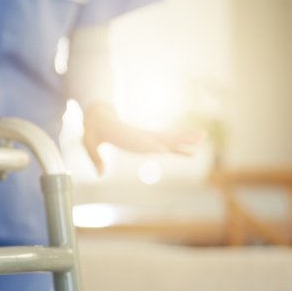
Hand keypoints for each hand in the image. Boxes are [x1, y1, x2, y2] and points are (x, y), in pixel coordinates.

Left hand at [82, 103, 202, 174]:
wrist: (97, 115)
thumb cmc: (92, 129)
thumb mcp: (89, 143)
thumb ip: (94, 158)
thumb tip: (100, 174)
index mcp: (127, 137)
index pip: (143, 142)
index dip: (153, 145)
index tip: (165, 149)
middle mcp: (140, 137)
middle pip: (162, 138)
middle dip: (179, 139)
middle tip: (198, 137)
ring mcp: (146, 137)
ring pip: (169, 138)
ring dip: (186, 138)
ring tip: (202, 137)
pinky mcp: (147, 139)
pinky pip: (166, 141)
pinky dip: (180, 144)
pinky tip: (192, 149)